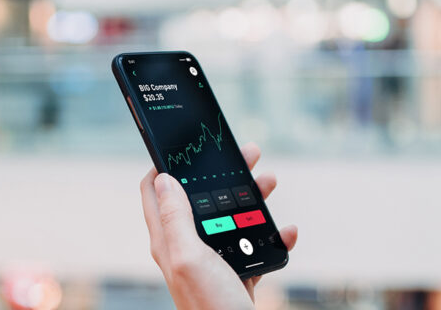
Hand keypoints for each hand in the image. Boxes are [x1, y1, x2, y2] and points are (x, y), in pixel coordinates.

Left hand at [140, 142, 297, 309]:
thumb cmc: (211, 307)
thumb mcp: (190, 256)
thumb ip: (176, 217)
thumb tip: (164, 179)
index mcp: (168, 241)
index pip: (154, 192)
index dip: (166, 165)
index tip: (186, 146)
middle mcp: (187, 248)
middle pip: (201, 198)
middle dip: (223, 174)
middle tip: (247, 153)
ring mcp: (213, 261)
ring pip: (231, 217)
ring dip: (253, 198)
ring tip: (271, 181)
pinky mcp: (237, 273)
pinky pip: (256, 245)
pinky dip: (273, 236)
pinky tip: (286, 231)